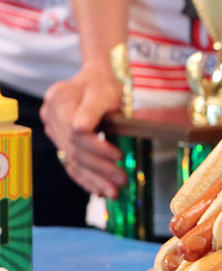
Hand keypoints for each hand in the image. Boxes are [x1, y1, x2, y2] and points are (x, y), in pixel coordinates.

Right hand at [40, 63, 125, 197]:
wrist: (99, 78)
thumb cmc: (105, 81)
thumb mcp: (104, 89)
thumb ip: (92, 108)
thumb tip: (81, 129)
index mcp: (58, 100)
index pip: (75, 131)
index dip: (96, 146)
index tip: (117, 156)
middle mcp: (50, 117)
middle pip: (74, 148)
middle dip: (99, 167)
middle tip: (122, 180)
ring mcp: (54, 131)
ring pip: (73, 160)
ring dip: (94, 179)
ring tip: (114, 192)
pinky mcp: (61, 142)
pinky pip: (71, 164)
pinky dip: (86, 179)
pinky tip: (100, 191)